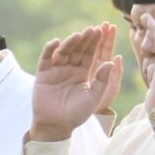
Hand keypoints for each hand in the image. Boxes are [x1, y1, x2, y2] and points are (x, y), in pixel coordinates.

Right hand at [30, 24, 120, 140]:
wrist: (56, 125)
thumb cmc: (77, 114)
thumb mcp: (94, 97)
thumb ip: (102, 80)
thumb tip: (111, 61)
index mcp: (84, 74)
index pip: (90, 55)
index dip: (95, 43)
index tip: (102, 31)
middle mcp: (70, 70)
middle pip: (77, 51)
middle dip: (84, 40)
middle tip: (91, 29)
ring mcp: (56, 71)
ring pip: (63, 52)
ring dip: (69, 43)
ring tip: (77, 35)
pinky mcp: (43, 74)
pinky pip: (45, 59)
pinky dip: (49, 50)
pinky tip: (55, 42)